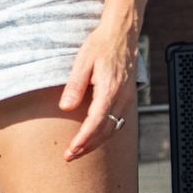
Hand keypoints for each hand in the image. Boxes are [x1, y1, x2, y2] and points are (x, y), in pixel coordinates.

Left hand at [59, 21, 138, 160]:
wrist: (121, 36)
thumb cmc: (100, 46)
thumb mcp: (82, 62)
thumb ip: (74, 86)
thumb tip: (66, 107)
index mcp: (110, 89)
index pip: (96, 121)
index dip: (84, 138)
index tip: (71, 150)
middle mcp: (122, 98)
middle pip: (105, 130)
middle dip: (88, 146)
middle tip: (69, 157)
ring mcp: (127, 99)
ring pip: (113, 128)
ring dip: (96, 143)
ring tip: (78, 152)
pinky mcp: (126, 99)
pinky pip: (117, 122)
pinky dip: (105, 133)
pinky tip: (93, 138)